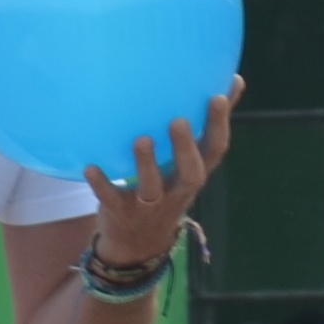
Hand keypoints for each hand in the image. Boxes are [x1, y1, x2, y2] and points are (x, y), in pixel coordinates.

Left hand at [79, 87, 241, 268]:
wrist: (138, 244)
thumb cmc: (168, 186)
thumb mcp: (191, 162)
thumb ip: (209, 123)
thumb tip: (234, 79)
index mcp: (194, 173)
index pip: (214, 150)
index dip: (219, 126)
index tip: (216, 97)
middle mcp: (176, 190)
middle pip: (189, 174)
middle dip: (185, 148)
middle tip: (179, 121)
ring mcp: (148, 205)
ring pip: (151, 187)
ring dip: (146, 164)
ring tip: (142, 139)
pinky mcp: (120, 212)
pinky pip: (110, 198)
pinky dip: (101, 184)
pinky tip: (90, 166)